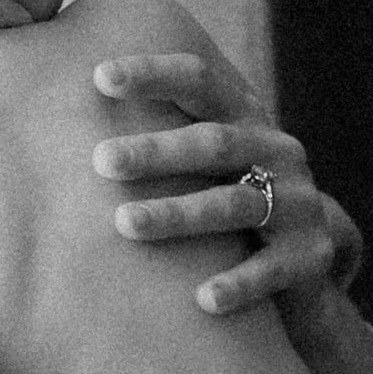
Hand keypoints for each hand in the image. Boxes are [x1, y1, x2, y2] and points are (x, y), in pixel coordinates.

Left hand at [91, 47, 372, 373]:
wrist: (305, 264)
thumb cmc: (227, 199)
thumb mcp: (206, 161)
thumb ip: (159, 130)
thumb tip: (63, 95)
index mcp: (246, 118)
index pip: (201, 81)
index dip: (154, 74)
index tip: (99, 76)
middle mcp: (277, 152)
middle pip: (214, 143)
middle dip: (155, 151)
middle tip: (100, 160)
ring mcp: (298, 205)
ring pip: (234, 205)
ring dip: (178, 214)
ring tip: (124, 224)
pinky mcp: (309, 257)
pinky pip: (271, 271)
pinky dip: (237, 284)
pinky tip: (201, 299)